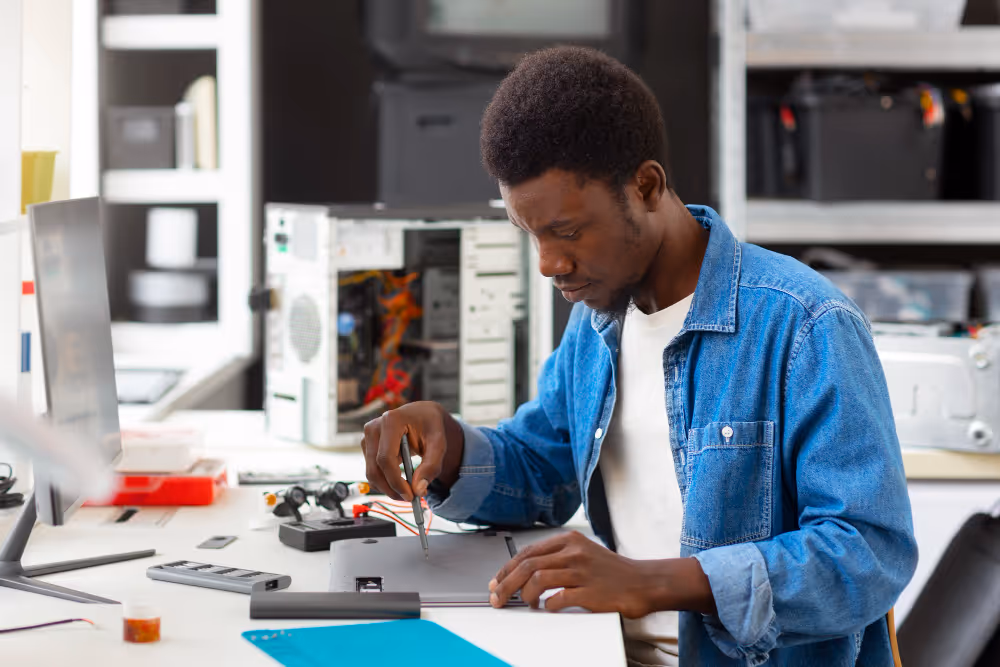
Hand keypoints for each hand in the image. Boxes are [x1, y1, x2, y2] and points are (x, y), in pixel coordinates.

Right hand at [360, 402, 464, 501]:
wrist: (422, 415)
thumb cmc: (430, 425)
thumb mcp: (438, 443)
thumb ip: (431, 466)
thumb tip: (418, 489)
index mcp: (390, 421)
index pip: (385, 458)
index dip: (395, 481)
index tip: (410, 495)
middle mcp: (374, 428)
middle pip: (375, 468)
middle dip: (391, 488)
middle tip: (410, 498)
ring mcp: (368, 437)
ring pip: (371, 472)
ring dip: (388, 487)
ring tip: (408, 491)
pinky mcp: (367, 446)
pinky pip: (372, 470)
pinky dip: (385, 481)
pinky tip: (401, 482)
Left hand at [489, 531, 716, 617]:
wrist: (643, 582)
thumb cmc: (611, 571)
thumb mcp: (582, 552)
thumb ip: (556, 556)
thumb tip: (523, 570)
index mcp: (569, 540)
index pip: (527, 552)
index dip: (507, 569)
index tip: (496, 581)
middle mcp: (574, 552)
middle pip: (527, 565)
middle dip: (506, 584)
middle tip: (497, 598)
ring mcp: (583, 571)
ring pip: (538, 579)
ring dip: (525, 595)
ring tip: (526, 604)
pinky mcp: (591, 592)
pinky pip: (559, 599)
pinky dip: (548, 606)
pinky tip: (547, 609)